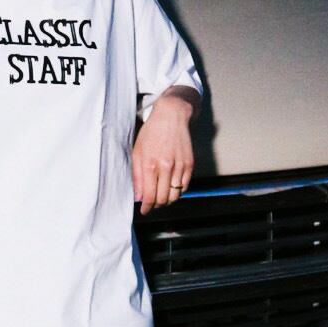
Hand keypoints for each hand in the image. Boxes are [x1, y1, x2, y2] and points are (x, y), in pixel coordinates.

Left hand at [131, 87, 197, 214]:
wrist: (171, 116)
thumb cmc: (151, 133)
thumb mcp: (137, 152)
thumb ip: (137, 176)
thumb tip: (138, 196)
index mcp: (151, 165)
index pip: (149, 196)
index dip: (146, 207)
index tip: (144, 210)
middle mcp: (167, 167)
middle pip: (163, 199)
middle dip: (156, 205)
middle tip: (152, 204)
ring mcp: (180, 166)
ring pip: (175, 195)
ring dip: (167, 200)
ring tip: (161, 198)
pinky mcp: (190, 164)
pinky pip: (185, 186)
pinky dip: (178, 191)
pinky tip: (171, 187)